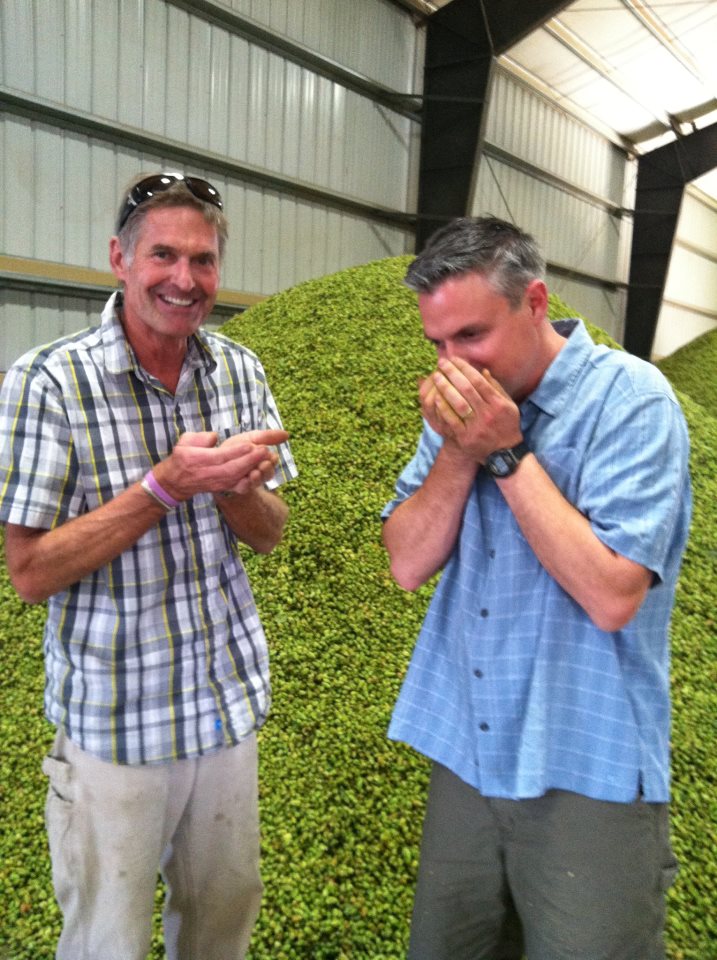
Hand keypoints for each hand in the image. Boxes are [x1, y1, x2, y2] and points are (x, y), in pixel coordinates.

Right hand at [152, 429, 288, 499]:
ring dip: (253, 469)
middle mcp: (207, 473)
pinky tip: (262, 471)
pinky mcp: (222, 487)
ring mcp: (216, 482)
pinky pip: (237, 485)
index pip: (219, 456)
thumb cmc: (182, 457)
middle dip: (250, 460)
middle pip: (231, 469)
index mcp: (197, 459)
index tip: (250, 445)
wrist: (176, 481)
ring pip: (236, 478)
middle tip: (265, 450)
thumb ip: (199, 438)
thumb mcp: (184, 441)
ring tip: (267, 458)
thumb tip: (214, 437)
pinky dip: (251, 480)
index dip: (236, 452)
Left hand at [219, 429, 288, 494]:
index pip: (273, 461)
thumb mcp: (252, 438)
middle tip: (263, 465)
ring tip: (254, 473)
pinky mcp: (239, 488)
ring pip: (257, 483)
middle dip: (266, 469)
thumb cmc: (237, 447)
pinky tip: (243, 481)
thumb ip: (268, 436)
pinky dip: (245, 486)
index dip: (272, 460)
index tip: (272, 457)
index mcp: (265, 459)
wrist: (217, 456)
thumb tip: (287, 434)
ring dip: (257, 479)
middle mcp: (260, 472)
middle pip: (268, 474)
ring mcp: (250, 481)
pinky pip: (244, 489)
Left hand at [421, 358, 521, 461]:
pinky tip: (436, 397)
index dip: (465, 368)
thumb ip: (496, 388)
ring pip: (458, 403)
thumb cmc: (506, 425)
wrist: (505, 454)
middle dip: (453, 373)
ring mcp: (476, 427)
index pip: (479, 381)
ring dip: (445, 388)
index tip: (455, 359)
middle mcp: (488, 414)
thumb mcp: (508, 405)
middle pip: (467, 389)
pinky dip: (443, 408)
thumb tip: (483, 370)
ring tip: (436, 376)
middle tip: (442, 363)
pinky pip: (452, 421)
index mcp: (498, 404)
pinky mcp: (466, 438)